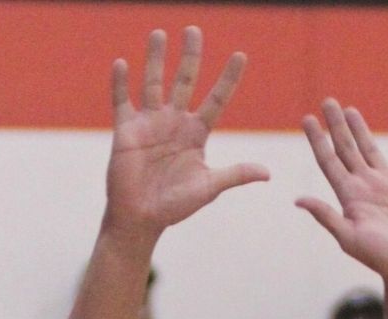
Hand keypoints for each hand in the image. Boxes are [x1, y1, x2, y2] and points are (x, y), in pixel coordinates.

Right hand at [105, 27, 267, 242]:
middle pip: (185, 81)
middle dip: (190, 56)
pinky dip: (120, 83)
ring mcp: (149, 123)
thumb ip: (235, 174)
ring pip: (153, 82)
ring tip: (159, 33)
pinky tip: (121, 64)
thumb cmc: (175, 207)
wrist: (140, 220)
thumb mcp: (208, 188)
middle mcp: (174, 122)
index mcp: (196, 133)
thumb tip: (268, 174)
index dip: (228, 79)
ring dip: (156, 59)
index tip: (240, 55)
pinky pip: (122, 101)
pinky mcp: (126, 131)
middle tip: (194, 30)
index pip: (217, 99)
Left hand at [298, 101, 387, 281]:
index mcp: (349, 196)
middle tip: (327, 101)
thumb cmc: (380, 257)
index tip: (307, 119)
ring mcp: (387, 184)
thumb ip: (326, 216)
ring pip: (370, 149)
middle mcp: (365, 186)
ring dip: (360, 129)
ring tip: (350, 110)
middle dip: (336, 125)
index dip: (318, 140)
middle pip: (347, 149)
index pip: (329, 161)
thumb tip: (298, 200)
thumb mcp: (348, 237)